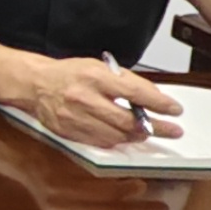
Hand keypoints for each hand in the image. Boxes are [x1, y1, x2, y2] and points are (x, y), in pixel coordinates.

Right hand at [22, 53, 182, 148]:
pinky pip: (102, 142)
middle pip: (128, 120)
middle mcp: (85, 99)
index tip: (174, 109)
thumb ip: (126, 81)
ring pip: (117, 135)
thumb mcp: (99, 67)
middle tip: (172, 130)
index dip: (159, 103)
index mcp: (95, 77)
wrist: (35, 85)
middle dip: (155, 127)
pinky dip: (118, 140)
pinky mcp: (70, 132)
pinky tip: (126, 136)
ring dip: (137, 136)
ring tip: (148, 132)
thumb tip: (153, 98)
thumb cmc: (69, 74)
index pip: (135, 93)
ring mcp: (76, 118)